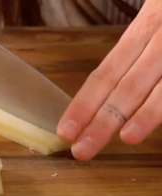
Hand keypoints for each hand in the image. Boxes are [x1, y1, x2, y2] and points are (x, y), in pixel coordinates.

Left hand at [56, 0, 161, 160]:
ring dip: (142, 115)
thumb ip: (136, 57)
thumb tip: (112, 95)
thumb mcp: (153, 24)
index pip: (104, 74)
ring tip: (123, 139)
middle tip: (81, 150)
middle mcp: (159, 39)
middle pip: (125, 85)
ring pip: (158, 86)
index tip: (65, 130)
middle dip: (102, 121)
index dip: (83, 104)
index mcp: (141, 31)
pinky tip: (146, 127)